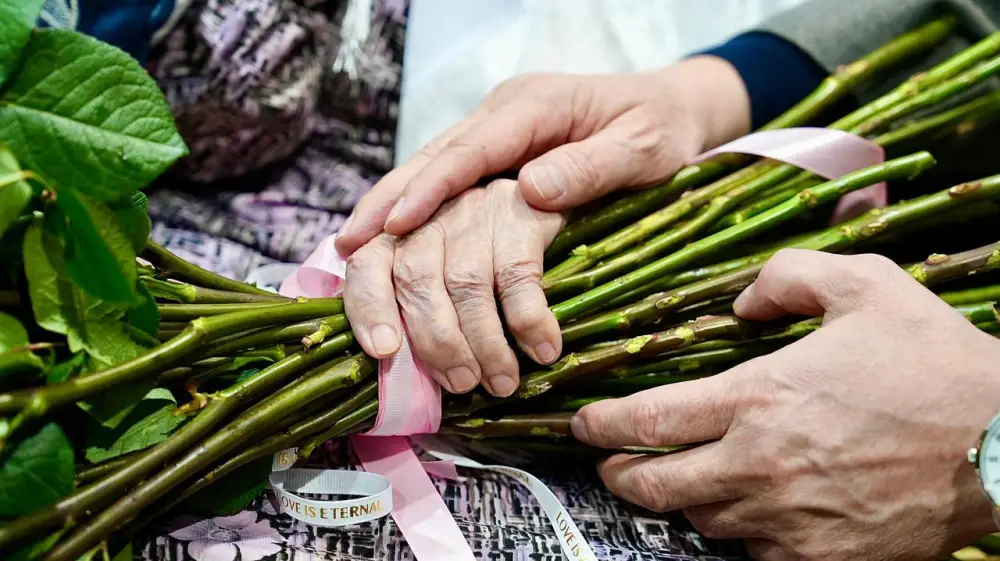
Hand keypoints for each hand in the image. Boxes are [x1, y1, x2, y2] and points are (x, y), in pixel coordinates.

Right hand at [334, 56, 750, 255]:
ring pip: (423, 173)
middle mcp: (501, 117)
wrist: (669, 110)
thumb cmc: (661, 128)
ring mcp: (492, 137)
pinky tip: (382, 251)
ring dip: (389, 215)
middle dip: (388, 206)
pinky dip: (408, 218)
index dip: (429, 187)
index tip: (394, 224)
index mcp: (534, 105)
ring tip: (350, 258)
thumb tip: (530, 191)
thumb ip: (592, 164)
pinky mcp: (492, 161)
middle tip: (350, 251)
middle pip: (429, 159)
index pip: (471, 148)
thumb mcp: (644, 146)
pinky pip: (440, 188)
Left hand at [343, 179, 563, 396]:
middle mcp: (428, 218)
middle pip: (417, 283)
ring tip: (502, 382)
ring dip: (486, 345)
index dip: (370, 309)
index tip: (384, 351)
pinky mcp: (519, 218)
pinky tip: (542, 351)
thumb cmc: (472, 247)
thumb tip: (389, 356)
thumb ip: (405, 302)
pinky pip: (519, 279)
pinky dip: (530, 323)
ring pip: (468, 286)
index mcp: (394, 233)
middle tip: (462, 383)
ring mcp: (474, 215)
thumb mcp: (432, 265)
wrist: (536, 191)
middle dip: (439, 343)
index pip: (366, 267)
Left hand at [572, 249, 999, 559]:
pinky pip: (753, 553)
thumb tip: (743, 304)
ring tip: (674, 481)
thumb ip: (788, 277)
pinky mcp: (822, 558)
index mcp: (759, 398)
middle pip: (655, 484)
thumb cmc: (935, 362)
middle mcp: (760, 465)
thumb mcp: (864, 285)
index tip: (582, 423)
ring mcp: (788, 520)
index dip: (602, 424)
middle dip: (619, 474)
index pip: (648, 419)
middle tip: (608, 463)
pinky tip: (743, 510)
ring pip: (701, 519)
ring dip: (679, 500)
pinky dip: (737, 531)